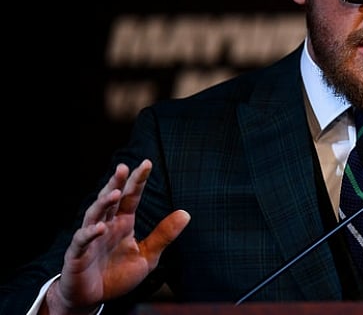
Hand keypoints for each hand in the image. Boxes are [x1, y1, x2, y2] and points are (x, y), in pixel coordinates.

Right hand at [46, 160, 190, 313]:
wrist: (94, 298)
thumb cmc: (118, 275)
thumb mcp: (147, 255)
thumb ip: (163, 235)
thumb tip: (186, 213)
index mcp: (123, 223)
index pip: (131, 197)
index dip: (137, 181)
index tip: (147, 163)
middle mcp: (106, 226)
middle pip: (110, 200)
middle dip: (116, 183)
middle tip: (123, 167)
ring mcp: (90, 239)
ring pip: (94, 215)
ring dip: (103, 203)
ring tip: (114, 193)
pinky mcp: (77, 255)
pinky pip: (82, 241)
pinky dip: (90, 234)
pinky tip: (100, 227)